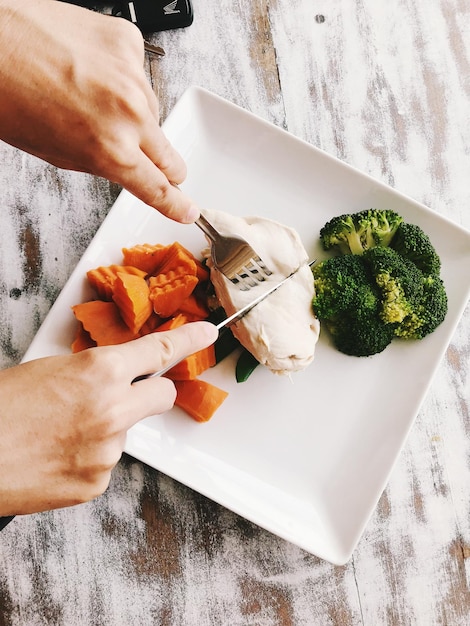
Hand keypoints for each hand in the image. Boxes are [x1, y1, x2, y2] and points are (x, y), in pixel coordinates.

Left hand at [0, 0, 196, 221]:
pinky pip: (139, 73)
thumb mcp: (56, 153)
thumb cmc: (8, 96)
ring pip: (153, 112)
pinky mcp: (128, 41)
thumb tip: (130, 166)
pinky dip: (122, 77)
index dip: (175, 204)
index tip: (187, 210)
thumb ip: (104, 164)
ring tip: (92, 98)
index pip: (159, 189)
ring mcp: (132, 74)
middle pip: (170, 156)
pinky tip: (94, 71)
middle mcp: (129, 114)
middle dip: (160, 163)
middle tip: (137, 153)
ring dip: (133, 114)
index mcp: (110, 150)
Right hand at [0, 322, 217, 515]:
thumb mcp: (48, 370)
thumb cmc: (0, 408)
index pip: (159, 351)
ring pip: (126, 432)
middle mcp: (113, 410)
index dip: (189, 340)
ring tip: (59, 432)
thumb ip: (92, 372)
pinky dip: (88, 458)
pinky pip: (105, 463)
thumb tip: (112, 377)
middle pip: (163, 395)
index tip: (208, 333)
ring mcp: (108, 451)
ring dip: (105, 429)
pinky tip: (57, 456)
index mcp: (99, 371)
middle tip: (125, 394)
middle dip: (152, 390)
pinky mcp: (96, 483)